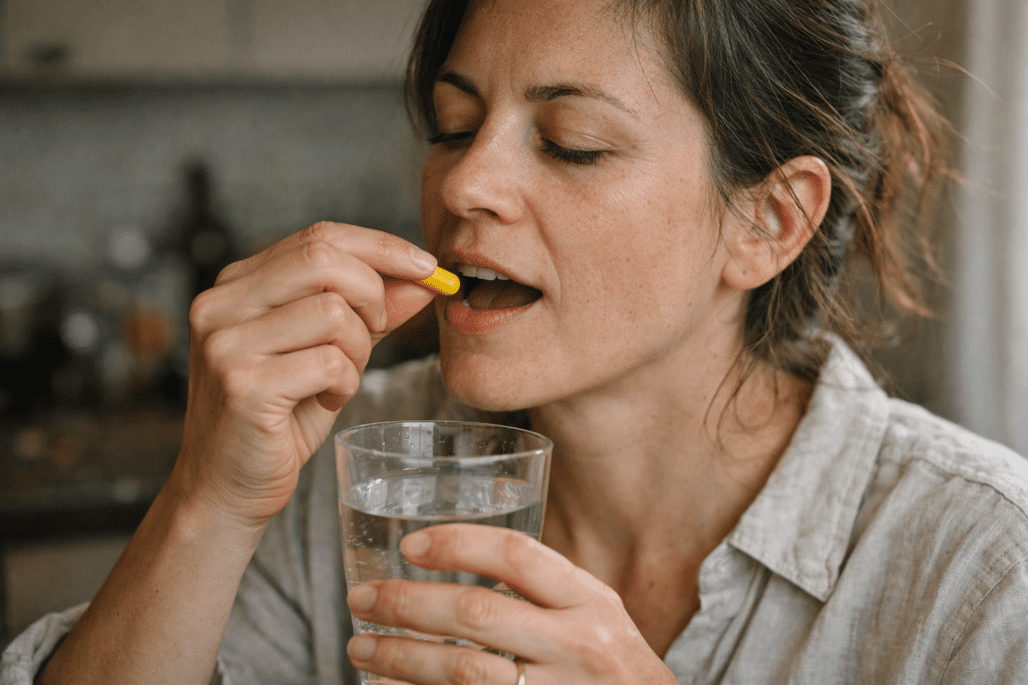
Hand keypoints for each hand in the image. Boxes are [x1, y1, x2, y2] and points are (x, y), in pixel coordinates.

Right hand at [175, 221, 438, 527]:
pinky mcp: (243, 385)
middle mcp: (222, 304)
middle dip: (374, 296)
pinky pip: (330, 361)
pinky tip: (327, 399)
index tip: (427, 267)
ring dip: (359, 350)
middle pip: (325, 261)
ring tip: (339, 379)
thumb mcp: (329, 352)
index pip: (318, 237)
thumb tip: (422, 279)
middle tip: (376, 334)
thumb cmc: (278, 420)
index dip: (381, 247)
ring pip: (334, 312)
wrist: (228, 489)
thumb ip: (369, 312)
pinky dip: (346, 382)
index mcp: (237, 285)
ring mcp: (227, 344)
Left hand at [345, 524, 678, 684]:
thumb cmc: (615, 669)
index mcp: (589, 601)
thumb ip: (543, 592)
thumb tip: (457, 564)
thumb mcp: (597, 617)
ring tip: (360, 647)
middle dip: (407, 604)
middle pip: (476, 614)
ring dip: (400, 658)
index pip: (517, 555)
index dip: (457, 544)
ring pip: (463, 670)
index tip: (409, 546)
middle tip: (360, 598)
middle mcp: (576, 645)